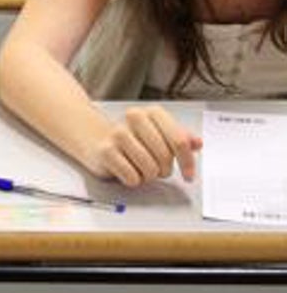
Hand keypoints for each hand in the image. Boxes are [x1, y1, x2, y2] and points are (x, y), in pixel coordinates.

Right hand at [85, 106, 202, 186]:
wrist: (96, 138)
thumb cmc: (133, 139)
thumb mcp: (159, 134)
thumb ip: (180, 138)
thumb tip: (197, 143)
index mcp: (151, 112)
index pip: (179, 140)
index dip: (187, 161)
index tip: (188, 174)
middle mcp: (134, 118)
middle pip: (165, 156)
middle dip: (165, 169)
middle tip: (159, 169)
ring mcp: (118, 133)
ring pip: (150, 168)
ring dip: (149, 175)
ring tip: (141, 168)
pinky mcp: (106, 151)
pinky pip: (132, 177)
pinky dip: (134, 180)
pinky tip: (128, 170)